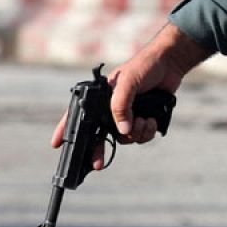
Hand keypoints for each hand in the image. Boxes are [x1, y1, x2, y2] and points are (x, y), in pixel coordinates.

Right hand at [49, 26, 206, 166]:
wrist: (170, 63)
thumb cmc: (145, 66)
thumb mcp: (128, 83)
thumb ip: (121, 106)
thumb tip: (122, 131)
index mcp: (100, 96)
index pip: (78, 114)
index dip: (65, 128)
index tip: (56, 143)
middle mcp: (111, 107)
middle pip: (98, 134)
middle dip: (98, 149)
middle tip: (97, 164)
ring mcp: (127, 114)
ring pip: (123, 138)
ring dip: (135, 134)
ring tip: (144, 121)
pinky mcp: (142, 119)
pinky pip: (139, 136)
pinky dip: (146, 132)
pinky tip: (151, 120)